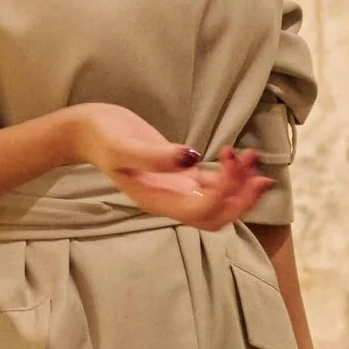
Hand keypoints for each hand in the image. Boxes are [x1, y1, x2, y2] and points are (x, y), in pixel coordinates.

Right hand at [74, 104, 270, 234]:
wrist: (88, 130)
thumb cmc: (101, 136)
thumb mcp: (122, 147)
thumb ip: (156, 157)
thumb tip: (193, 159)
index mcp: (157, 202)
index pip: (202, 210)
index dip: (225, 192)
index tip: (233, 159)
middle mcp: (170, 202)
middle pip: (217, 217)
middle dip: (243, 200)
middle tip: (260, 173)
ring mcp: (177, 190)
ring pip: (220, 203)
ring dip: (242, 187)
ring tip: (254, 158)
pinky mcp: (181, 174)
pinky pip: (213, 185)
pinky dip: (231, 175)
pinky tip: (238, 154)